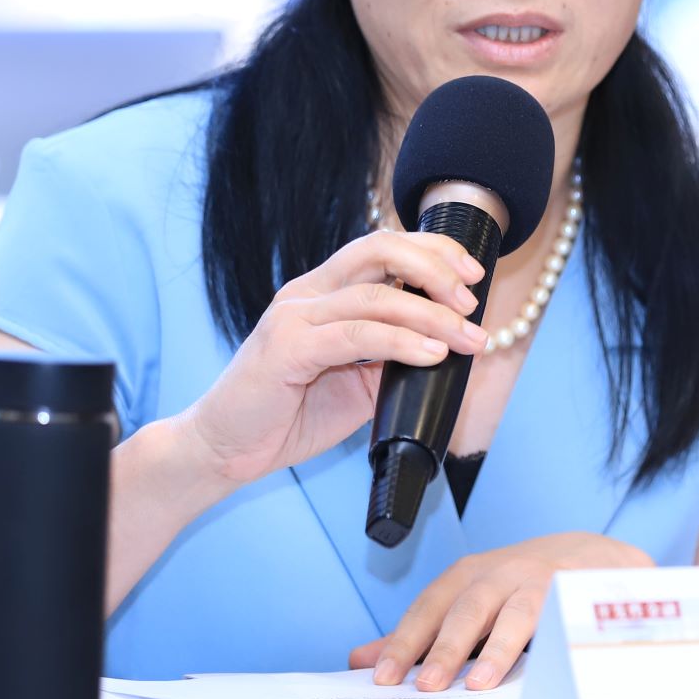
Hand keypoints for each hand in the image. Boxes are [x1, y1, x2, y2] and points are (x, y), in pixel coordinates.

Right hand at [172, 230, 487, 491]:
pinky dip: (401, 342)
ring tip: (468, 338)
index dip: (432, 252)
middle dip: (435, 267)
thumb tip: (448, 352)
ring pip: (375, 296)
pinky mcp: (287, 349)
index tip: (473, 275)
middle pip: (379, 250)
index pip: (382, 248)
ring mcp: (294, 318)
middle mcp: (306, 294)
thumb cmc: (285, 415)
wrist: (224, 449)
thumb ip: (389, 360)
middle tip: (472, 299)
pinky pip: (356, 337)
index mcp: (321, 292)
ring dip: (432, 315)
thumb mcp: (353, 383)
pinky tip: (431, 355)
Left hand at [350, 532, 652, 691]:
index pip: (427, 609)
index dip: (404, 642)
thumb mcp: (467, 604)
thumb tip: (360, 661)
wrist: (594, 556)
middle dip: (443, 647)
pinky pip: (559, 619)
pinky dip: (547, 642)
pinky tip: (538, 668)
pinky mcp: (575, 592)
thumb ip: (418, 635)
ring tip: (477, 685)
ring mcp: (538, 581)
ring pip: (512, 614)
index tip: (382, 678)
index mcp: (466, 578)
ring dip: (494, 649)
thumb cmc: (521, 587)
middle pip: (465, 609)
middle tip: (423, 686)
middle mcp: (498, 573)